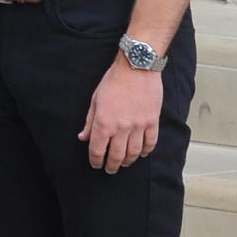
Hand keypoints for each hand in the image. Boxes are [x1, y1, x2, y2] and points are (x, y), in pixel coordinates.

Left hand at [78, 54, 162, 173]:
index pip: (98, 150)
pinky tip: (141, 153)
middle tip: (109, 169)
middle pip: (116, 156)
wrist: (136, 67)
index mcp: (104, 122)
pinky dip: (145, 151)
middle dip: (111, 166)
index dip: (95, 160)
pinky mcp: (152, 122)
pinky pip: (150, 143)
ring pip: (133, 153)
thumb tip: (83, 137)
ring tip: (124, 163)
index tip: (95, 164)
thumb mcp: (95, 99)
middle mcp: (121, 127)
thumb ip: (90, 121)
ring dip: (128, 161)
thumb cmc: (114, 80)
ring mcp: (138, 126)